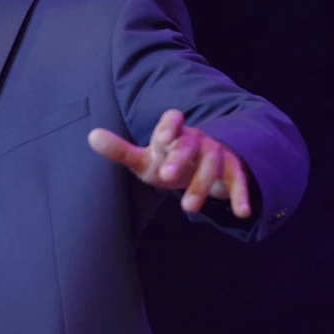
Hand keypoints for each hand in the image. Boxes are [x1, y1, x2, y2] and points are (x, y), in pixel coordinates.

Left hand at [87, 109, 254, 218]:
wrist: (201, 168)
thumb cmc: (166, 162)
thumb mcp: (143, 159)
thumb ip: (119, 150)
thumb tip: (91, 135)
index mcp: (173, 133)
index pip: (172, 121)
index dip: (168, 126)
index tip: (160, 138)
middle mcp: (196, 140)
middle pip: (190, 144)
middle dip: (180, 158)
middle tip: (166, 177)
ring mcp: (216, 153)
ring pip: (212, 164)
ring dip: (201, 185)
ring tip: (188, 208)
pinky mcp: (233, 170)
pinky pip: (238, 180)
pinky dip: (241, 195)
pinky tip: (242, 213)